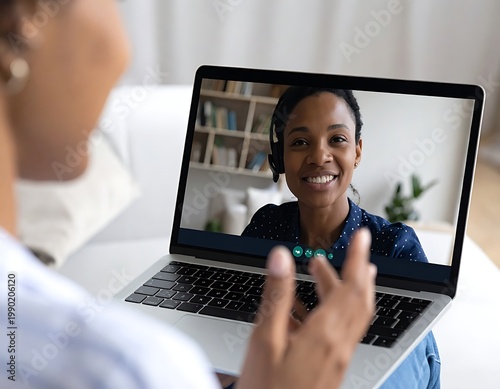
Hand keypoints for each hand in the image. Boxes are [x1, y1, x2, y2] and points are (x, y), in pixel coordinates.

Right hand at [237, 228, 375, 388]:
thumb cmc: (269, 388)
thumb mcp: (265, 338)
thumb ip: (276, 295)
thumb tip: (281, 258)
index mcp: (326, 333)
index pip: (351, 286)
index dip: (357, 258)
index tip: (362, 237)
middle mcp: (339, 344)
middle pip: (359, 300)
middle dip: (356, 270)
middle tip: (350, 249)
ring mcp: (337, 357)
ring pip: (352, 315)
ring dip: (344, 288)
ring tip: (322, 270)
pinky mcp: (331, 366)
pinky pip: (341, 331)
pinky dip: (334, 310)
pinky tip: (312, 309)